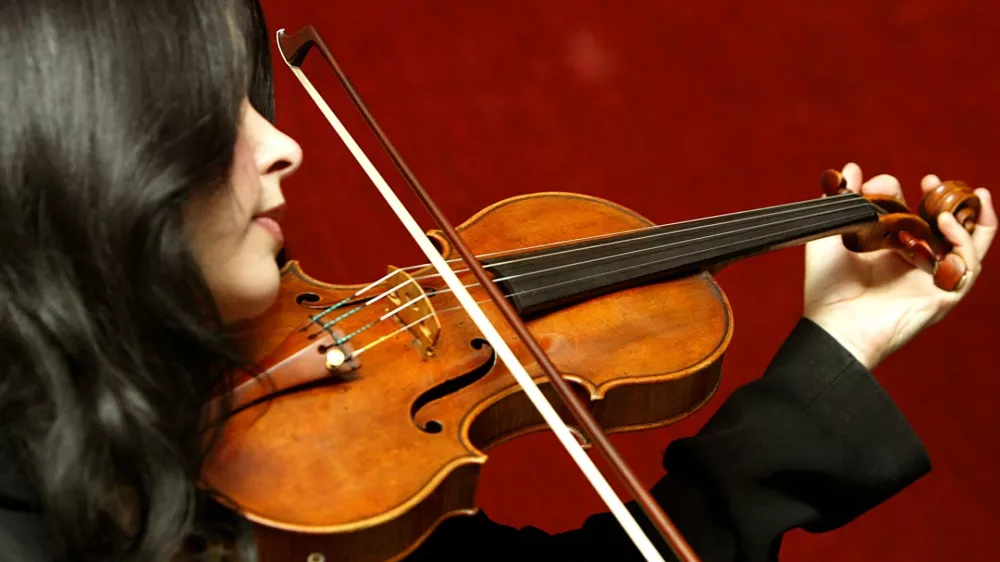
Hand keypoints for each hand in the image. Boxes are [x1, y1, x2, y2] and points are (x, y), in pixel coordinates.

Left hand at [803, 162, 996, 369]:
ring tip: (964, 194)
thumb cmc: (828, 290)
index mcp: (894, 251)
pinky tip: (944, 221)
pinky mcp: (945, 295)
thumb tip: (849, 169)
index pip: (915, 216)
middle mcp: (918, 265)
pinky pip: (968, 264)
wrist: (832, 326)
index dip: (910, 197)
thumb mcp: (832, 237)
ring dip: (971, 217)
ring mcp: (934, 280)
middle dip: (949, 201)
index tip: (892, 184)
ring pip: (971, 245)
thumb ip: (842, 201)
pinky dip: (963, 239)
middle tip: (934, 181)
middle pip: (951, 228)